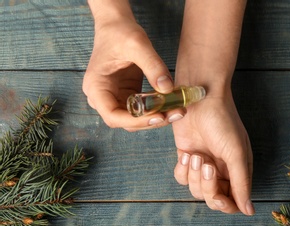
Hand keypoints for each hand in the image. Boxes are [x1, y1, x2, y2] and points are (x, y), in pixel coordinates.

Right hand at [83, 3, 183, 130]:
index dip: (135, 121)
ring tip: (177, 111)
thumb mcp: (138, 45)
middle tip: (175, 114)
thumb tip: (168, 89)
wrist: (116, 24)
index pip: (113, 116)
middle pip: (125, 121)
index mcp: (96, 87)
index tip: (158, 116)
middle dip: (150, 121)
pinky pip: (141, 109)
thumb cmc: (120, 32)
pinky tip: (172, 104)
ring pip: (135, 118)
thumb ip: (153, 66)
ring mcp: (114, 97)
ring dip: (156, 118)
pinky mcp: (127, 95)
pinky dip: (156, 109)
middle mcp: (102, 97)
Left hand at [172, 90, 253, 215]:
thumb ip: (241, 183)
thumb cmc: (223, 121)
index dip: (224, 204)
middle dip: (207, 185)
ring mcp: (203, 165)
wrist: (200, 97)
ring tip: (197, 154)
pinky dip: (182, 169)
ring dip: (194, 174)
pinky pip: (181, 177)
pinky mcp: (187, 158)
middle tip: (207, 163)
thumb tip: (249, 211)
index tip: (218, 196)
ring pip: (195, 189)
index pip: (232, 202)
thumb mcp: (236, 153)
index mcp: (238, 171)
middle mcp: (222, 171)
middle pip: (212, 198)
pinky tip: (188, 153)